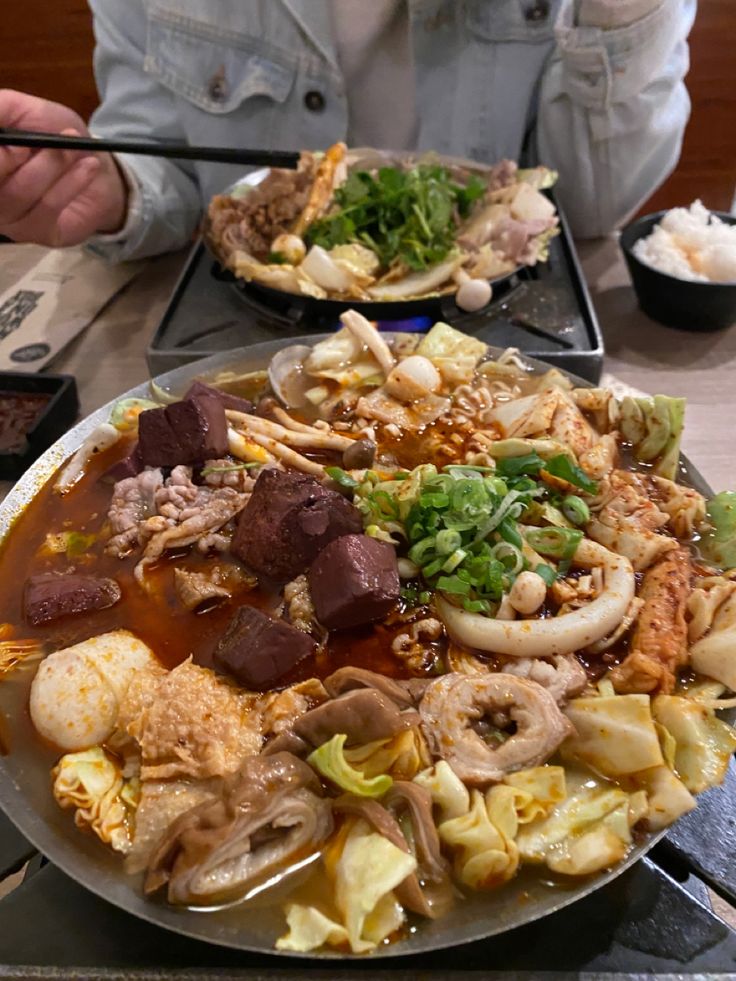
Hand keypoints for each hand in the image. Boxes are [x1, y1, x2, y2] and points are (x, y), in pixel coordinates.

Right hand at [0, 89, 127, 246]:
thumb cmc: (53, 133)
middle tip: (41, 144)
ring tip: (74, 150)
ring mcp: (8, 218)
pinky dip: (71, 183)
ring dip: (51, 166)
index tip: (16, 144)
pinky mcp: (36, 233)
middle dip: (11, 159)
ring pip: (18, 194)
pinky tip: (88, 167)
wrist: (97, 164)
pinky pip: (47, 208)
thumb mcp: (23, 109)